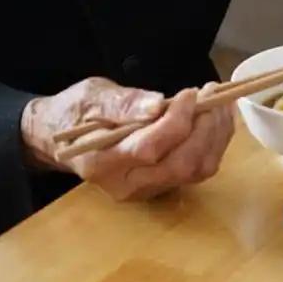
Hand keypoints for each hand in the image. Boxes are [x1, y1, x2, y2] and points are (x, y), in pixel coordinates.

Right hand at [21, 77, 234, 200]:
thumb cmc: (75, 112)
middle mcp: (127, 183)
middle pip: (181, 166)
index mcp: (103, 161)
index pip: (150, 148)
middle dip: (206, 128)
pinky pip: (197, 170)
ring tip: (220, 103)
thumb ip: (123, 102)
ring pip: (195, 171)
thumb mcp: (92, 96)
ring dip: (216, 136)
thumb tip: (157, 105)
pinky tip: (215, 118)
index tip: (191, 92)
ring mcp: (146, 189)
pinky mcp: (161, 186)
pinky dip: (213, 143)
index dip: (178, 120)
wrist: (62, 139)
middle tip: (213, 95)